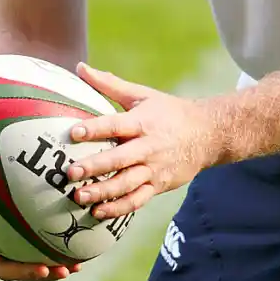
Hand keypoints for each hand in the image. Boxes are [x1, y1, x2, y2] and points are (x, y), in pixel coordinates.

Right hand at [0, 206, 81, 280]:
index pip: (3, 268)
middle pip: (21, 271)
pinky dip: (53, 246)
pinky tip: (74, 241)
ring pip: (30, 261)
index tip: (44, 269)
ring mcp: (4, 245)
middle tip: (67, 270)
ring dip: (53, 265)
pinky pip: (35, 243)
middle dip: (45, 273)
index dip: (24, 272)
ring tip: (76, 265)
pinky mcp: (15, 235)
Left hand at [66, 63, 222, 218]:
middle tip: (70, 172)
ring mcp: (154, 169)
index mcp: (143, 122)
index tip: (73, 132)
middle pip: (119, 159)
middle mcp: (148, 147)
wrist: (209, 135)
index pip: (115, 125)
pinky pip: (137, 200)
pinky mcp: (158, 186)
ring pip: (126, 184)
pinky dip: (118, 208)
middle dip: (94, 166)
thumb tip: (80, 68)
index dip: (95, 129)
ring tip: (79, 197)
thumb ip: (109, 85)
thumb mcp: (142, 95)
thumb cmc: (169, 113)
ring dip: (103, 192)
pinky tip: (98, 212)